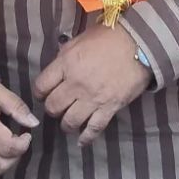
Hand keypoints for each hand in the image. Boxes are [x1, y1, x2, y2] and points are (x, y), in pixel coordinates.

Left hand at [33, 25, 152, 144]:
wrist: (139, 43)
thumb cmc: (109, 37)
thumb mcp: (80, 40)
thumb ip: (65, 56)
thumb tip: (57, 68)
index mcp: (66, 64)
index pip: (41, 86)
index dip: (40, 92)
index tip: (43, 94)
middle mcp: (75, 84)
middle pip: (53, 106)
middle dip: (52, 109)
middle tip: (58, 107)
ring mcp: (92, 98)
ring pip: (69, 122)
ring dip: (66, 124)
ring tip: (69, 122)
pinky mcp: (109, 108)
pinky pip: (93, 129)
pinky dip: (86, 137)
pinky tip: (81, 141)